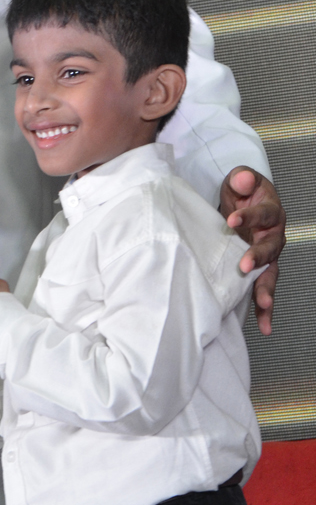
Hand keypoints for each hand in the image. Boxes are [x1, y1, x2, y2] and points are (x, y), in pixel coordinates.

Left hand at [219, 168, 285, 334]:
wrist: (244, 205)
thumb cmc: (244, 193)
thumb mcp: (241, 180)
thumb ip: (242, 178)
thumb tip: (243, 179)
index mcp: (272, 211)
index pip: (263, 214)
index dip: (248, 217)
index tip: (231, 220)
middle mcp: (274, 236)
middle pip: (270, 248)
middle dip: (258, 258)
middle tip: (245, 266)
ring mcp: (268, 255)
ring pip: (271, 274)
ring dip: (266, 289)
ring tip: (263, 304)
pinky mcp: (260, 270)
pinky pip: (263, 290)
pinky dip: (264, 309)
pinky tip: (264, 325)